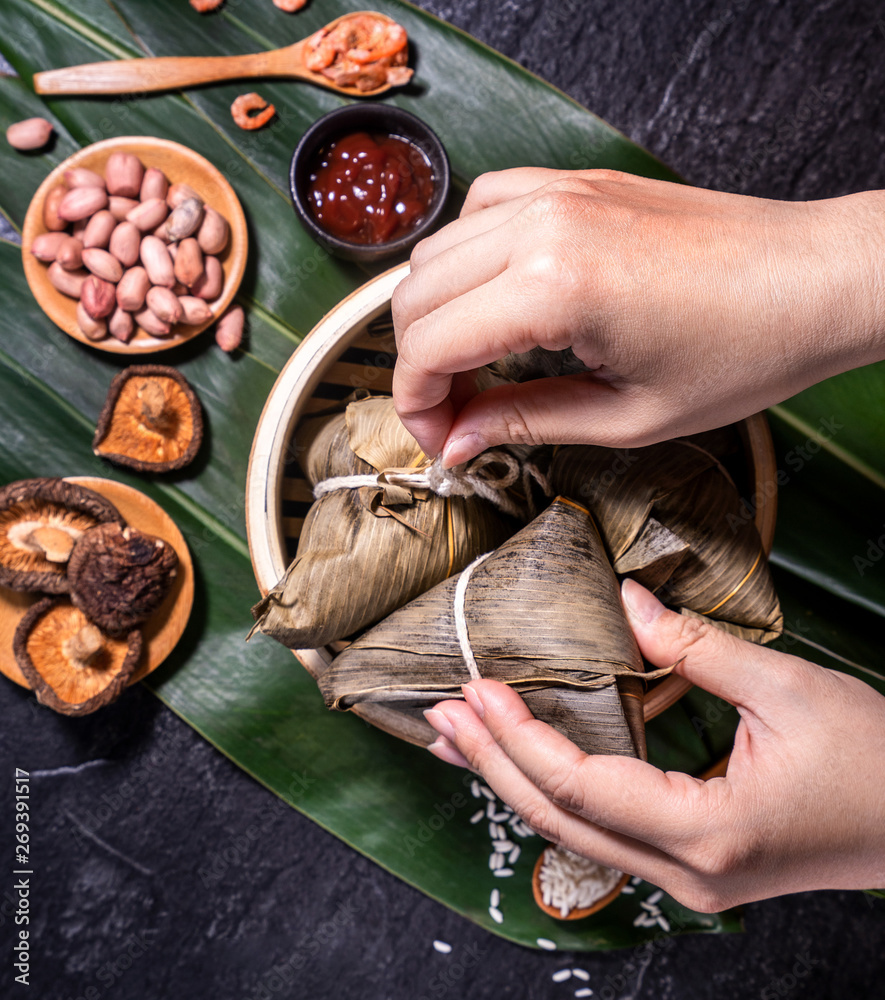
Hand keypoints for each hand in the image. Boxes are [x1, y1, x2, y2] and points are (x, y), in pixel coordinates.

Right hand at [392, 168, 884, 464]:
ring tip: (476, 365)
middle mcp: (543, 224)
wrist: (816, 280)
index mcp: (555, 285)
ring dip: (437, 314)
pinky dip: (468, 257)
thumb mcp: (628, 416)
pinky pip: (483, 208)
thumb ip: (525, 423)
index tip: (440, 442)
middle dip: (417, 368)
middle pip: (414, 296)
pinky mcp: (575, 183)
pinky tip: (498, 298)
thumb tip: (458, 442)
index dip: (415, 406)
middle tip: (455, 417)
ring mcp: (558, 193)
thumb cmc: (746, 351)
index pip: (427, 345)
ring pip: (436, 250)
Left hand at [423, 579, 884, 910]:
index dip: (518, 735)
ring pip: (573, 833)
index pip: (579, 785)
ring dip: (512, 779)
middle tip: (438, 715)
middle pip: (558, 819)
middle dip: (490, 764)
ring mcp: (687, 878)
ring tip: (462, 737)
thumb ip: (694, 646)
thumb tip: (625, 600)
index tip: (476, 688)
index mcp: (705, 833)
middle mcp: (685, 873)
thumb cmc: (875, 760)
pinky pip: (603, 831)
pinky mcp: (693, 864)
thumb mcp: (787, 688)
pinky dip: (554, 790)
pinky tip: (527, 762)